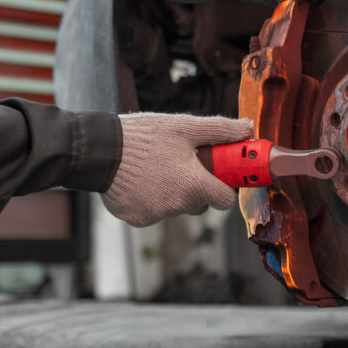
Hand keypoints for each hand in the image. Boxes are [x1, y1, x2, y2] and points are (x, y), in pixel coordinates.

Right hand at [101, 113, 252, 226]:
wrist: (100, 150)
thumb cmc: (144, 136)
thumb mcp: (185, 127)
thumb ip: (220, 130)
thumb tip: (248, 128)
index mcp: (194, 186)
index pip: (225, 201)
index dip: (224, 188)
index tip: (218, 175)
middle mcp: (177, 206)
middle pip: (199, 203)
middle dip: (195, 187)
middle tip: (181, 164)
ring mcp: (156, 215)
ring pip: (175, 206)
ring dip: (171, 192)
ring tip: (155, 168)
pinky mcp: (136, 219)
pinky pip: (152, 211)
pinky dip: (149, 198)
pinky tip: (139, 180)